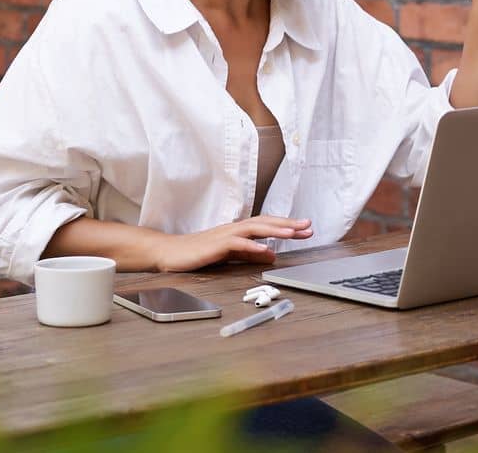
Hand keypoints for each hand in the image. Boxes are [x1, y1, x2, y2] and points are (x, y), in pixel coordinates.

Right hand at [156, 216, 312, 271]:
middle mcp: (234, 229)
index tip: (306, 228)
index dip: (287, 226)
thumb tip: (272, 255)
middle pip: (265, 222)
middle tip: (308, 226)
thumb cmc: (198, 253)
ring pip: (253, 228)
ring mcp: (224, 235)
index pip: (268, 225)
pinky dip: (251, 246)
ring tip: (292, 233)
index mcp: (239, 231)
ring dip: (274, 230)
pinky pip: (236, 244)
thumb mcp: (230, 255)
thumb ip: (250, 254)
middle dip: (287, 224)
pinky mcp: (215, 245)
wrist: (169, 253)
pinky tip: (265, 249)